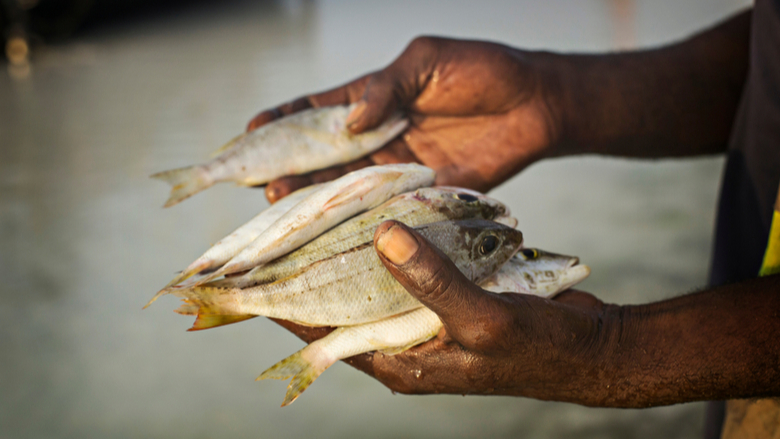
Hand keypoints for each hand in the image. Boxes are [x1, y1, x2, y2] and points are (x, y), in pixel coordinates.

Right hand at [248, 37, 561, 202]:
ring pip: (348, 185)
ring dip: (315, 195)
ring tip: (281, 202)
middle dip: (291, 166)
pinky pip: (386, 206)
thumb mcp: (426, 63)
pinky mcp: (425, 192)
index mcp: (376, 99)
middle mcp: (381, 136)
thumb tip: (348, 121)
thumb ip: (386, 87)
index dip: (284, 119)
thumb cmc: (482, 72)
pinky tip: (332, 226)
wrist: (536, 104)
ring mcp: (400, 166)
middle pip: (325, 155)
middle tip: (261, 180)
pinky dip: (360, 217)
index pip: (319, 111)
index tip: (250, 132)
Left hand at [274, 220, 621, 404]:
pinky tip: (377, 217)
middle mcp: (402, 343)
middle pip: (339, 307)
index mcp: (400, 361)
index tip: (246, 275)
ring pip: (370, 284)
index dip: (283, 305)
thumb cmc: (540, 349)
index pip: (322, 334)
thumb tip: (380, 236)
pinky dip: (389, 247)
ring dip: (347, 254)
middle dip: (307, 274)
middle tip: (276, 233)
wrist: (589, 348)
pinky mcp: (445, 300)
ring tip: (315, 217)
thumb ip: (433, 281)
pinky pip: (404, 271)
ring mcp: (423, 321)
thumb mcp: (484, 319)